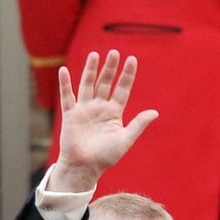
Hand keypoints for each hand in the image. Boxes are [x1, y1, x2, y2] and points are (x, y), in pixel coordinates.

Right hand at [50, 50, 158, 192]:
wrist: (85, 167)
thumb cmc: (106, 156)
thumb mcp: (125, 139)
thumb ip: (138, 124)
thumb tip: (155, 112)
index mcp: (114, 113)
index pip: (122, 89)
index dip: (127, 75)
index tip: (132, 59)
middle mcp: (99, 107)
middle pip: (105, 83)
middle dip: (110, 68)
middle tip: (114, 52)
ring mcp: (84, 109)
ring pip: (88, 85)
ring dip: (91, 70)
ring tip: (95, 55)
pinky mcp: (70, 114)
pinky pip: (67, 96)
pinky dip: (65, 84)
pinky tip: (64, 70)